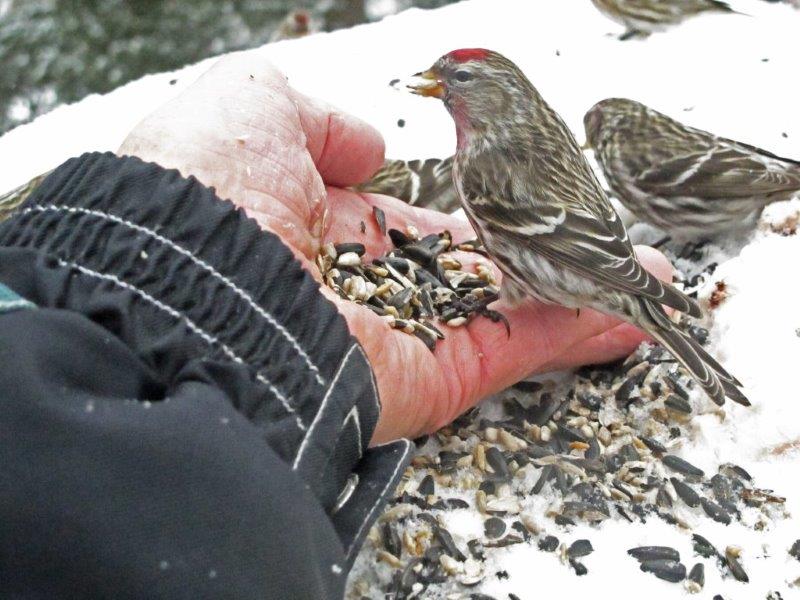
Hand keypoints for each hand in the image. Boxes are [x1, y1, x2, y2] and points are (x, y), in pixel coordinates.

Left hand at [119, 51, 672, 443]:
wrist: (185, 286)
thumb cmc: (203, 189)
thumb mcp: (250, 109)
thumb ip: (318, 122)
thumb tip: (374, 146)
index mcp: (320, 228)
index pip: (409, 223)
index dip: (465, 209)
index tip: (513, 194)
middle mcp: (364, 287)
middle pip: (469, 273)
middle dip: (537, 257)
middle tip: (601, 245)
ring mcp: (398, 336)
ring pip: (503, 315)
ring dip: (576, 297)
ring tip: (645, 283)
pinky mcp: (423, 381)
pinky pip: (508, 354)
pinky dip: (570, 336)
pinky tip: (627, 315)